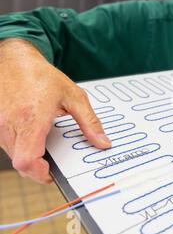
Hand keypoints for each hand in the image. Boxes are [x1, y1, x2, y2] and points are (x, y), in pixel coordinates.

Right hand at [0, 38, 110, 183]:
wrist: (14, 60)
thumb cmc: (42, 77)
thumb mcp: (74, 96)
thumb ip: (89, 122)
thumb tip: (102, 143)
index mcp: (31, 119)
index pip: (27, 160)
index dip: (40, 173)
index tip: (54, 174)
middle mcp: (10, 124)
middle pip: (20, 163)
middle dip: (38, 169)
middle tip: (55, 164)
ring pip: (13, 156)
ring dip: (30, 157)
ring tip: (46, 146)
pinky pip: (7, 145)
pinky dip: (21, 147)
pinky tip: (34, 137)